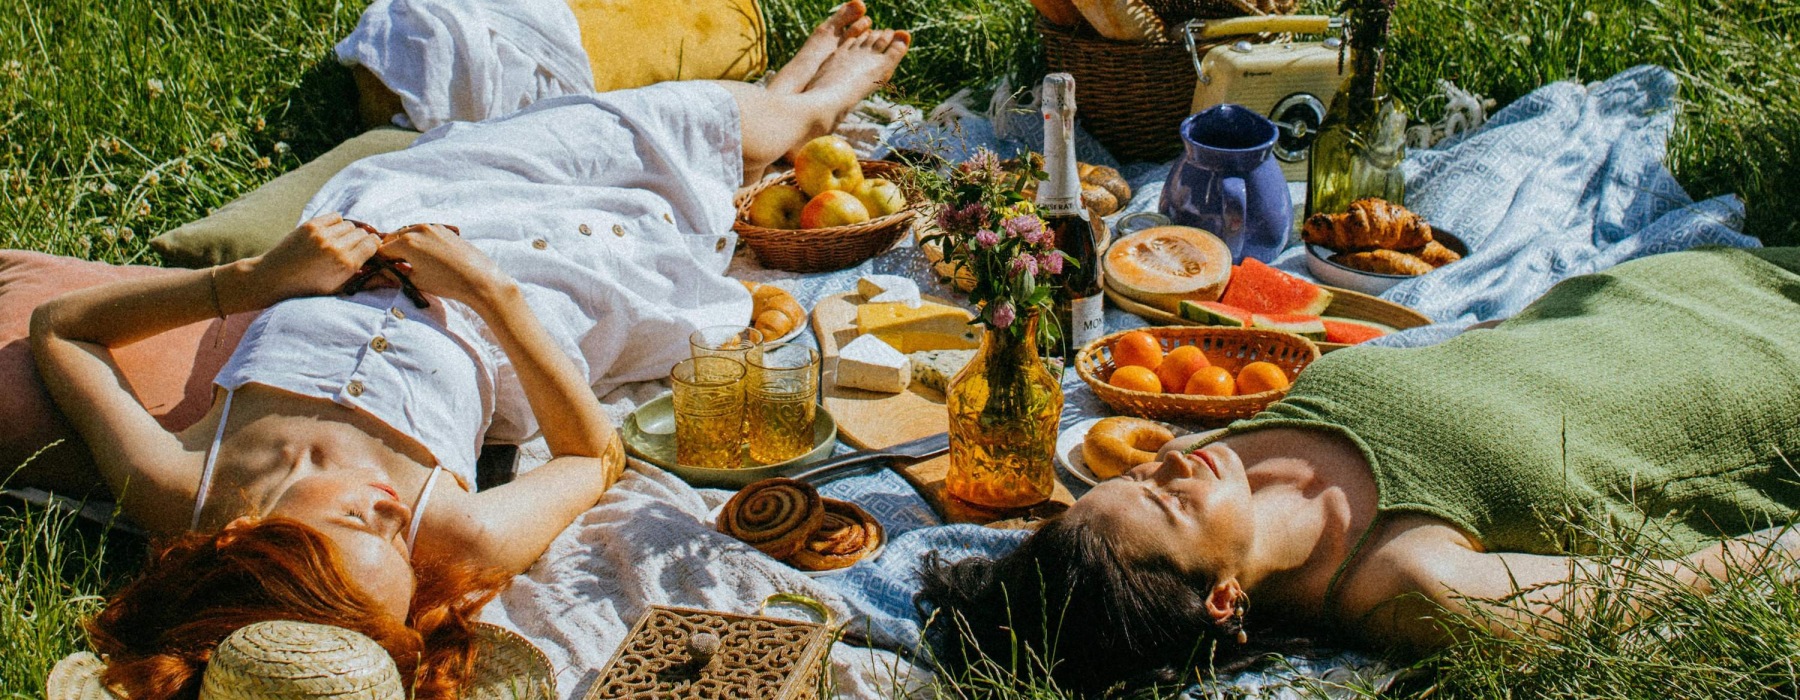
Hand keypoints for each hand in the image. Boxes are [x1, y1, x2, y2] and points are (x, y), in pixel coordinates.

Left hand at [250, 213, 380, 302]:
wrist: (274, 277)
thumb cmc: (308, 287)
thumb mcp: (339, 288)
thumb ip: (367, 280)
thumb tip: (391, 278)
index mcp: (347, 264)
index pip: (373, 243)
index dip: (373, 246)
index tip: (369, 250)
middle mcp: (337, 248)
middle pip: (362, 233)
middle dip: (360, 240)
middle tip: (351, 248)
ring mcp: (323, 235)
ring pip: (349, 225)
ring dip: (348, 232)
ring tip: (338, 242)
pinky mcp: (311, 225)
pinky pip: (335, 217)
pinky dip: (336, 224)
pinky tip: (329, 234)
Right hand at [376, 223, 510, 308]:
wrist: (479, 279)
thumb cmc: (447, 282)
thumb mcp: (415, 280)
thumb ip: (395, 273)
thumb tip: (380, 273)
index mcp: (407, 242)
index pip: (382, 250)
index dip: (378, 261)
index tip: (379, 269)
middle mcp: (418, 229)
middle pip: (393, 238)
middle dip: (390, 251)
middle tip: (392, 265)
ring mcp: (433, 227)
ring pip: (409, 232)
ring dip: (404, 244)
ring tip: (408, 261)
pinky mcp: (445, 230)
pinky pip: (424, 231)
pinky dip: (419, 240)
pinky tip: (424, 254)